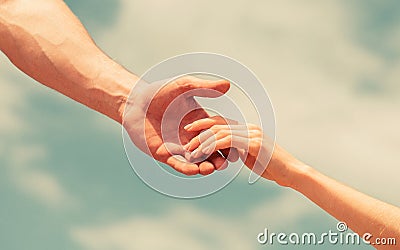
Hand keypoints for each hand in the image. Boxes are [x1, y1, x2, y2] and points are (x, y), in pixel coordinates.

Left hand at [123, 76, 238, 175]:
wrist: (135, 102)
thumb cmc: (160, 92)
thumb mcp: (184, 87)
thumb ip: (205, 87)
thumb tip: (227, 85)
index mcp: (200, 122)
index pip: (218, 135)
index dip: (227, 142)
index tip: (236, 146)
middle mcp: (192, 137)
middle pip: (209, 151)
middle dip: (218, 159)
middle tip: (225, 163)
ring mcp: (179, 146)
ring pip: (196, 161)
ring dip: (205, 167)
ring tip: (210, 169)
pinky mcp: (165, 154)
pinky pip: (178, 164)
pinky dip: (187, 168)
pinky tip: (194, 170)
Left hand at [184, 116, 302, 186]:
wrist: (293, 172)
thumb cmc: (274, 168)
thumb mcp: (253, 158)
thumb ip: (241, 152)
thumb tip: (231, 154)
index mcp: (248, 130)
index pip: (222, 123)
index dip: (205, 126)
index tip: (190, 131)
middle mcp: (249, 128)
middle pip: (218, 125)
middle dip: (199, 132)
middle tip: (185, 144)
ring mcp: (251, 134)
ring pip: (220, 132)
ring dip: (203, 141)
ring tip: (190, 151)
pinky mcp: (253, 143)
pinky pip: (228, 141)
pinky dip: (213, 146)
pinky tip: (202, 154)